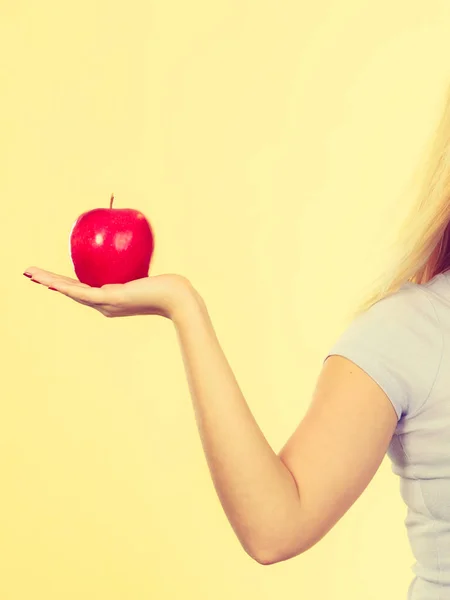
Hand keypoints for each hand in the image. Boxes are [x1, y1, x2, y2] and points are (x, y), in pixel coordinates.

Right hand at [23, 267, 193, 319]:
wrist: (178, 298)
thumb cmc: (167, 285)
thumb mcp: (146, 272)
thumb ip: (135, 263)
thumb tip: (130, 243)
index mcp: (109, 299)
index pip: (82, 289)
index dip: (63, 282)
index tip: (49, 275)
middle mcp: (104, 305)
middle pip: (71, 291)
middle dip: (49, 281)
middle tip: (29, 273)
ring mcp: (106, 304)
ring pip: (71, 292)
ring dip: (49, 282)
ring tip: (30, 274)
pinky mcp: (110, 299)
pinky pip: (82, 291)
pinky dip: (63, 286)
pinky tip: (50, 281)